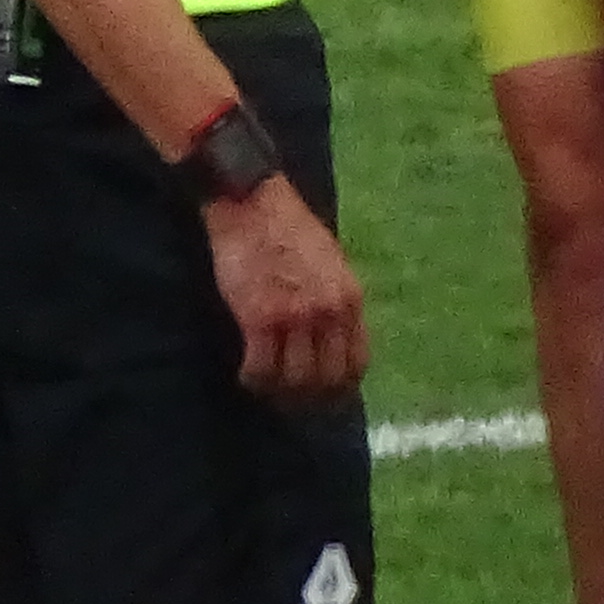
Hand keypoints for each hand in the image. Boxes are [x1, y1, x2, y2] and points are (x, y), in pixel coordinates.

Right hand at [203, 178, 365, 403]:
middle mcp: (329, 312)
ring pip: (294, 380)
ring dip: (278, 392)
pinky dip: (253, 379)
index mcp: (350, 299)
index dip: (340, 387)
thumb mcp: (331, 264)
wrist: (253, 203)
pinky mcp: (260, 317)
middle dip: (309, 397)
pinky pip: (261, 369)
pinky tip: (246, 375)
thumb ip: (336, 301)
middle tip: (289, 399)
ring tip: (265, 387)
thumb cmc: (287, 230)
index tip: (323, 394)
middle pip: (327, 379)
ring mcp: (296, 316)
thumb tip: (333, 340)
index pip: (357, 363)